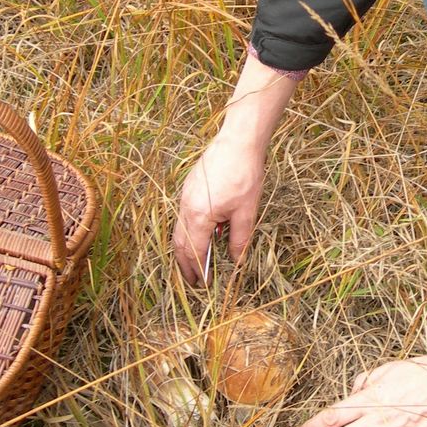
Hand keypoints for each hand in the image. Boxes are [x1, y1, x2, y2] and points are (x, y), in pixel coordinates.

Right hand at [171, 133, 265, 283]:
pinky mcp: (189, 187)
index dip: (198, 271)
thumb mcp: (246, 211)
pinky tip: (205, 235)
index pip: (194, 252)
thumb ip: (239, 239)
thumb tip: (236, 262)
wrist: (238, 141)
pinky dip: (190, 231)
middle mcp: (186, 207)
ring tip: (196, 264)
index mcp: (199, 216)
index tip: (204, 285)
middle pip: (180, 243)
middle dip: (185, 265)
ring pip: (179, 230)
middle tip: (193, 282)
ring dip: (186, 249)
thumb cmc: (244, 174)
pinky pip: (184, 216)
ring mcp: (185, 196)